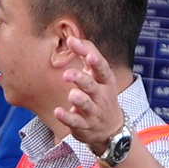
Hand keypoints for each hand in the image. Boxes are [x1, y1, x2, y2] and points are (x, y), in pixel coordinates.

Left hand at [54, 36, 125, 154]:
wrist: (110, 129)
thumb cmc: (100, 95)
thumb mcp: (99, 77)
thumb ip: (87, 57)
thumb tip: (72, 38)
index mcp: (105, 81)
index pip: (101, 68)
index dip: (94, 59)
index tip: (85, 51)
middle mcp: (101, 96)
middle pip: (92, 86)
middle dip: (81, 79)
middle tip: (67, 74)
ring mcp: (93, 111)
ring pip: (86, 105)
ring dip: (79, 99)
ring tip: (72, 94)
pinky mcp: (84, 125)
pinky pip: (75, 121)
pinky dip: (66, 117)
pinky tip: (58, 111)